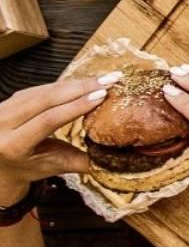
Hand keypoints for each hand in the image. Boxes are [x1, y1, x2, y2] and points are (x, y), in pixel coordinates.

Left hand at [0, 74, 117, 192]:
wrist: (2, 164)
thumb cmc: (29, 168)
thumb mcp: (54, 167)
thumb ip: (82, 162)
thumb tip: (118, 160)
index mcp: (13, 145)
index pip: (48, 120)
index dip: (76, 106)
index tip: (102, 95)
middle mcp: (2, 124)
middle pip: (46, 99)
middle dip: (82, 87)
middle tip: (111, 79)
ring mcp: (3, 108)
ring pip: (45, 90)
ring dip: (77, 83)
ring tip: (104, 78)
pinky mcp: (11, 98)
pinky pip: (42, 87)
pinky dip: (66, 84)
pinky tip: (86, 81)